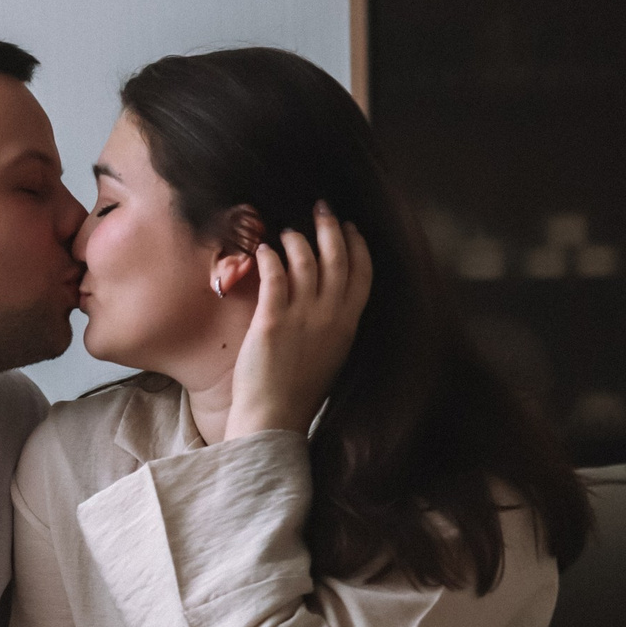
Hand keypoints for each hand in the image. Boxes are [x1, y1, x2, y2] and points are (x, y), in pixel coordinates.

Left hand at [223, 204, 372, 441]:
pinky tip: (262, 249)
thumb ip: (332, 325)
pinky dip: (269, 256)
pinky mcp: (272, 321)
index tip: (350, 226)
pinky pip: (275, 275)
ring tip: (285, 231)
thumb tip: (327, 298)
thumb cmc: (298, 392)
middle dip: (330, 227)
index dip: (357, 245)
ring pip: (306, 261)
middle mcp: (330, 317)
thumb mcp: (329, 355)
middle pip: (337, 258)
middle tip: (320, 207)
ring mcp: (302, 318)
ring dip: (296, 239)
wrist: (274, 419)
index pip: (362, 274)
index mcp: (348, 326)